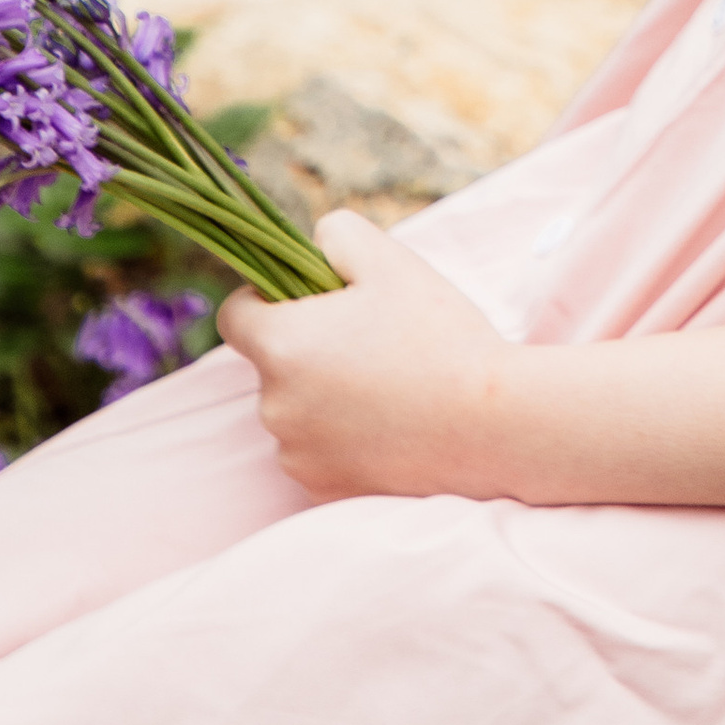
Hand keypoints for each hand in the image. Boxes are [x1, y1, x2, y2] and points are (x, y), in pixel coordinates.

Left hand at [217, 211, 517, 500]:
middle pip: (272, 364)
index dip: (264, 299)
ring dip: (325, 396)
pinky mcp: (321, 490)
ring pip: (295, 410)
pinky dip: (344, 439)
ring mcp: (296, 455)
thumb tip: (310, 246)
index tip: (309, 299)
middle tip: (372, 341)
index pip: (233, 315)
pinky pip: (318, 452)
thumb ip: (334, 234)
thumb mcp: (390, 260)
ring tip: (391, 386)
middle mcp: (273, 405)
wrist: (491, 426)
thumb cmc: (439, 337)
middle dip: (308, 348)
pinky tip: (392, 426)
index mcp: (281, 344)